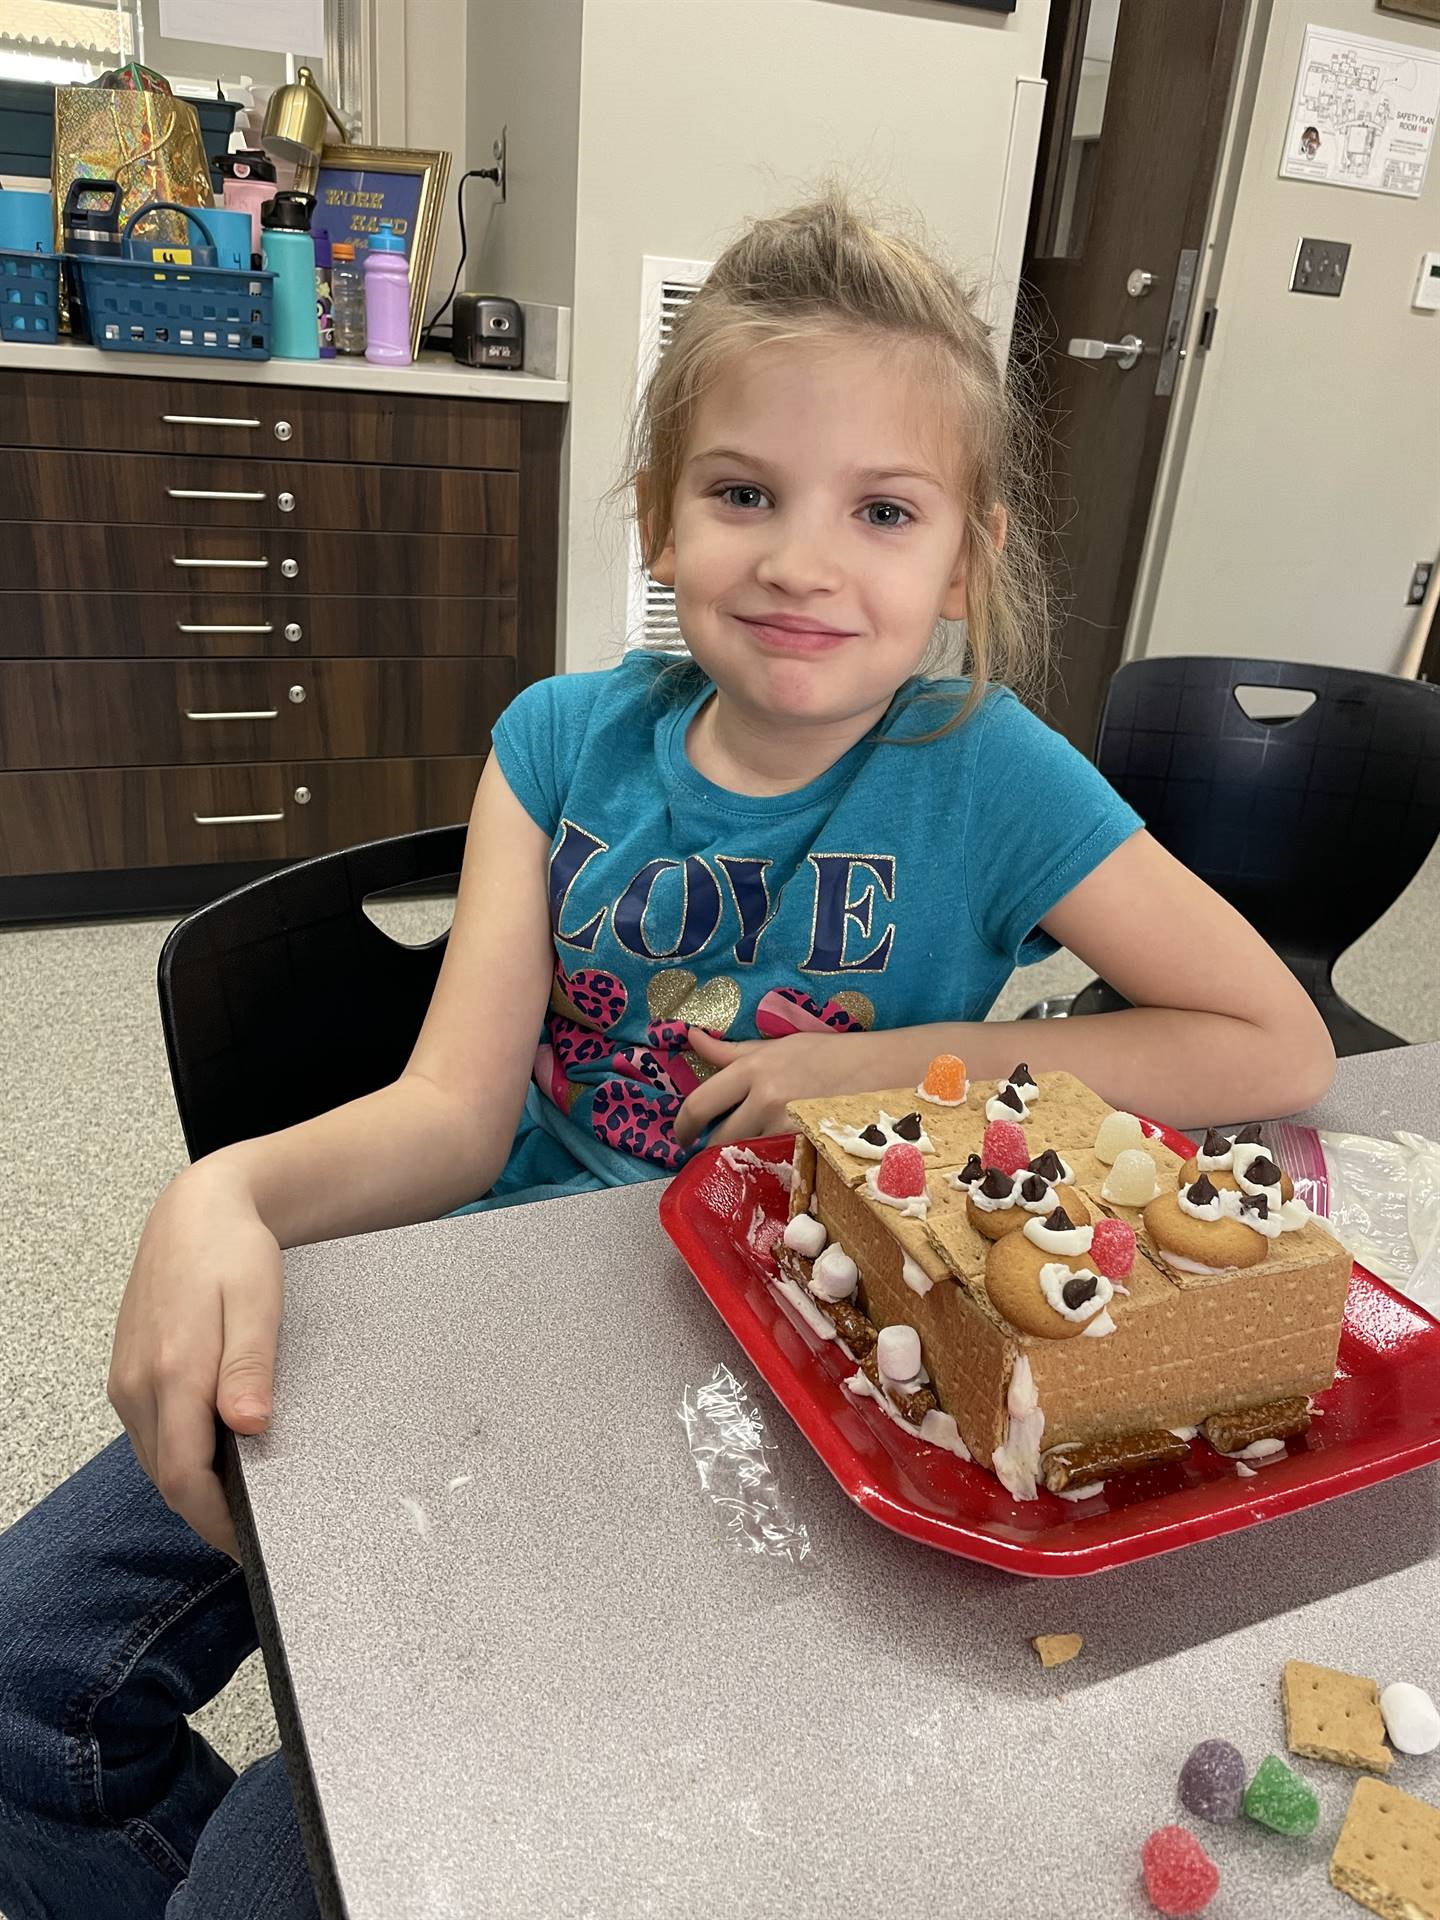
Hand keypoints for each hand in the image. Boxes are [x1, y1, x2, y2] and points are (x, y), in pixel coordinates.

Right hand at [108, 1160, 283, 1561]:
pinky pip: (153, 1436)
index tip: (252, 1545)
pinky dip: (181, 1458)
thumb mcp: (256, 1301)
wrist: (195, 1212)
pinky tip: (216, 1457)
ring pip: (157, 1461)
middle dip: (209, 1514)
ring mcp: (128, 1382)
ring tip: (242, 1503)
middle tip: (255, 1535)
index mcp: (172, 1372)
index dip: (218, 1521)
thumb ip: (251, 1364)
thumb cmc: (232, 1251)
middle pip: (168, 1478)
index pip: (186, 1476)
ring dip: (194, 1488)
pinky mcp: (129, 1377)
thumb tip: (248, 1423)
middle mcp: (139, 1385)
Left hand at [673, 1026, 875, 1149]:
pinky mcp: (807, 1149)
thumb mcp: (778, 1045)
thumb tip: (691, 1036)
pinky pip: (775, 1165)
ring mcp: (787, 1127)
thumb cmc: (829, 1054)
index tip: (681, 1135)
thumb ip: (731, 1051)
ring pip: (746, 1155)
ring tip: (752, 1151)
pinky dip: (771, 1165)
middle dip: (712, 1148)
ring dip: (743, 1157)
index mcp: (753, 1069)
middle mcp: (765, 1099)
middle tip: (713, 1151)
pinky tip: (778, 1159)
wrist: (882, 1071)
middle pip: (718, 1139)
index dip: (682, 1126)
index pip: (699, 1103)